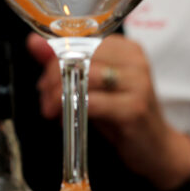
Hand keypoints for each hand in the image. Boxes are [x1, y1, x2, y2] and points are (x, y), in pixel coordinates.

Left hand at [27, 32, 189, 190]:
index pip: (80, 41)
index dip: (54, 59)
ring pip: (85, 76)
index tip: (44, 81)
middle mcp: (134, 60)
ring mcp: (138, 82)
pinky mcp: (134, 108)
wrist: (156, 149)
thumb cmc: (121, 115)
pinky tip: (67, 118)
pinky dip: (74, 109)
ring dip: (60, 94)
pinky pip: (93, 102)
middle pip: (81, 56)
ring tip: (52, 110)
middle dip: (53, 77)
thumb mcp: (91, 87)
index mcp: (125, 48)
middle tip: (44, 98)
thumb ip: (62, 63)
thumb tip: (33, 42)